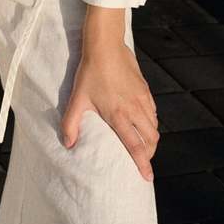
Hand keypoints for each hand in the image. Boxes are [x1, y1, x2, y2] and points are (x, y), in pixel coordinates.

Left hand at [61, 10, 158, 181]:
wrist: (105, 46)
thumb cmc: (90, 73)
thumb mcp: (77, 99)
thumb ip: (71, 124)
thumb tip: (68, 145)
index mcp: (118, 116)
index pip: (135, 146)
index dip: (143, 164)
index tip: (147, 177)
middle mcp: (134, 110)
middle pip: (151, 139)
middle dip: (150, 154)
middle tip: (143, 161)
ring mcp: (142, 99)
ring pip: (154, 126)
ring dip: (151, 138)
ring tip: (143, 145)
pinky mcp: (145, 89)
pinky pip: (153, 112)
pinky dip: (152, 122)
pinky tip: (143, 122)